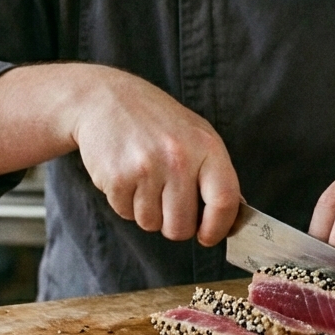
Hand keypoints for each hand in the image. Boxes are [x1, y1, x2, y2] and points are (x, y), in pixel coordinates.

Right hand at [71, 66, 240, 245]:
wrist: (105, 98)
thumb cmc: (155, 120)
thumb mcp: (196, 134)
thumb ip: (214, 173)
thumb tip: (229, 217)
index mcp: (206, 146)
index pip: (224, 201)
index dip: (218, 227)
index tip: (208, 236)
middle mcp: (178, 158)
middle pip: (182, 226)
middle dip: (175, 226)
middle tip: (168, 205)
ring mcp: (146, 168)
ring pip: (151, 224)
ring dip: (148, 212)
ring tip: (145, 181)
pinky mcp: (117, 178)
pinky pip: (126, 214)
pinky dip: (126, 203)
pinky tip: (127, 176)